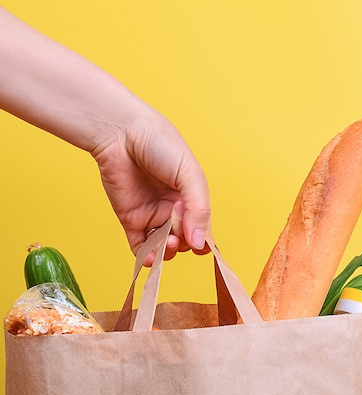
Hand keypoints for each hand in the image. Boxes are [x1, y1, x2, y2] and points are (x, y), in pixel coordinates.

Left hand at [92, 114, 210, 265]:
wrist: (120, 131)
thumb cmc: (160, 144)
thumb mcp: (189, 175)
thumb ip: (199, 209)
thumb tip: (200, 244)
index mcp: (192, 198)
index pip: (202, 229)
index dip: (202, 240)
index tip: (201, 243)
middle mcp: (174, 210)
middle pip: (184, 240)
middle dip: (183, 240)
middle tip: (176, 224)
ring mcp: (152, 216)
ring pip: (164, 247)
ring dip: (167, 252)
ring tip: (167, 242)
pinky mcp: (131, 220)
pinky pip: (140, 247)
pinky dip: (147, 257)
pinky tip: (151, 258)